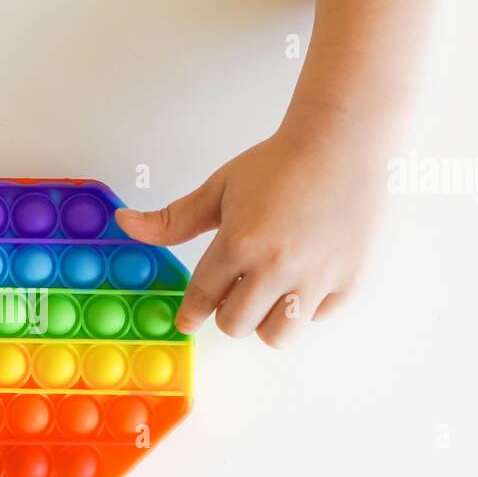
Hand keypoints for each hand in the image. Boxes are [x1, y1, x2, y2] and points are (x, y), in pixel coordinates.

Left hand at [117, 106, 388, 346]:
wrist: (343, 141)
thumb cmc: (281, 162)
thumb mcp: (219, 188)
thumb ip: (173, 219)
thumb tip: (126, 223)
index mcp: (240, 243)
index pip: (202, 297)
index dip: (191, 312)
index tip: (188, 320)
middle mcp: (278, 266)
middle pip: (235, 325)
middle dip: (228, 313)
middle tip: (235, 294)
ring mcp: (317, 277)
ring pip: (277, 335)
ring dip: (266, 320)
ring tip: (269, 294)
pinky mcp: (351, 281)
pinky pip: (318, 317)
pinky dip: (308, 306)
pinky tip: (306, 277)